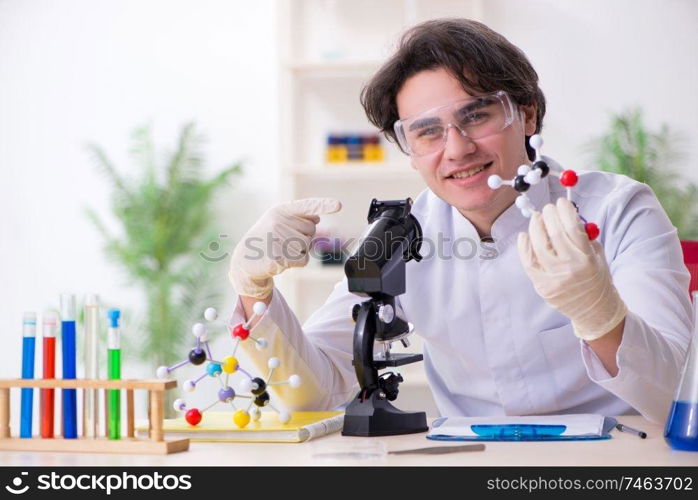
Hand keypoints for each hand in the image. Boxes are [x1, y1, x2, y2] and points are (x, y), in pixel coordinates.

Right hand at [229, 197, 341, 298]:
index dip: (324, 205)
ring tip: (281, 249)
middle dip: (303, 237)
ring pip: (308, 245)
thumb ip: (298, 217)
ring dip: (299, 250)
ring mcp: (278, 239)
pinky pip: (304, 259)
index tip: (339, 205)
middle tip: (284, 240)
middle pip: (311, 230)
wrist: (245, 259)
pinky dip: (297, 262)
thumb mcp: (278, 221)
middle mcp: (279, 222)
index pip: (307, 206)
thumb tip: (317, 217)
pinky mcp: (280, 257)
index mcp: (280, 211)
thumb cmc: (266, 238)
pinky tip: (282, 259)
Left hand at [517, 197, 626, 340]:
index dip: (564, 210)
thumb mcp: (597, 254)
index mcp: (586, 258)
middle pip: (553, 233)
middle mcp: (568, 268)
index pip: (572, 227)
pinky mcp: (541, 285)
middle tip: (548, 208)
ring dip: (535, 227)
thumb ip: (582, 236)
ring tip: (536, 218)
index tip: (561, 202)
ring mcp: (552, 278)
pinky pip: (527, 261)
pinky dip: (524, 246)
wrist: (594, 310)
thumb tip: (563, 214)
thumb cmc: (596, 277)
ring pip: (537, 245)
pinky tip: (524, 235)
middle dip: (549, 215)